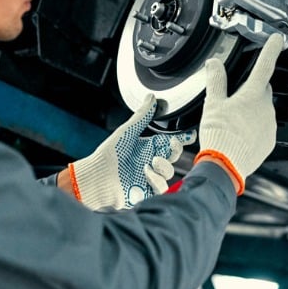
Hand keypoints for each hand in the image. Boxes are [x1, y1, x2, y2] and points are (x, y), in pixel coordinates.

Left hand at [70, 93, 195, 209]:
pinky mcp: (147, 191)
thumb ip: (142, 116)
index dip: (182, 138)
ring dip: (164, 166)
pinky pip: (162, 186)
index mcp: (148, 147)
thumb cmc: (108, 154)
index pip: (170, 141)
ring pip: (170, 171)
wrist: (97, 177)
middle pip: (174, 155)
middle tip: (172, 143)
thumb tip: (151, 97)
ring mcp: (150, 177)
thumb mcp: (127, 132)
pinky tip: (146, 174)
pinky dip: (157, 180)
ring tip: (150, 163)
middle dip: (176, 149)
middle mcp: (151, 161)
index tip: (190, 134)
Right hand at [196, 33, 283, 193]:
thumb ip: (216, 80)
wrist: (225, 166)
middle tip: (234, 98)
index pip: (265, 65)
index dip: (271, 50)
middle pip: (262, 90)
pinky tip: (239, 134)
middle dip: (251, 89)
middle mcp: (266, 108)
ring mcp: (270, 125)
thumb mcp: (213, 104)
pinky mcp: (269, 141)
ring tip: (233, 122)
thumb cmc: (219, 136)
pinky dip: (254, 128)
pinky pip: (264, 128)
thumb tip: (214, 63)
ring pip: (263, 110)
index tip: (277, 39)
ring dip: (252, 111)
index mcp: (253, 95)